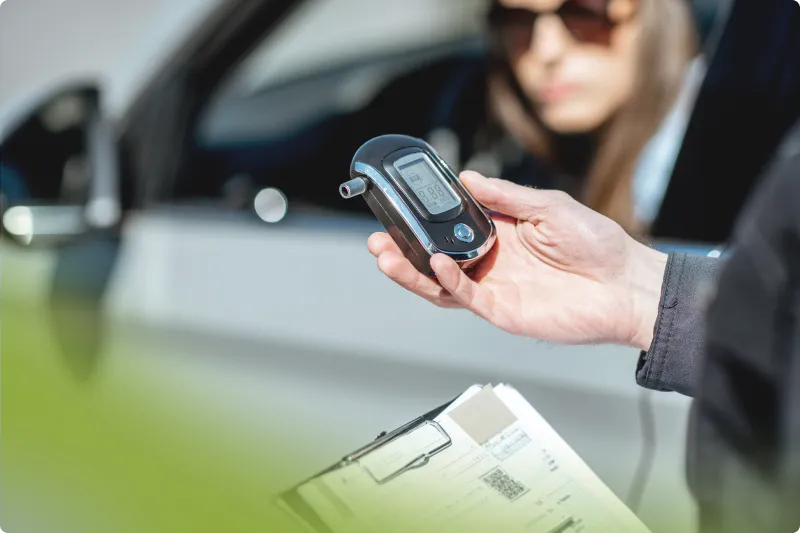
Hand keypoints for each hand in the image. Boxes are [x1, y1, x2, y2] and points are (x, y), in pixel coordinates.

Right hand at [367, 171, 667, 349]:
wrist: (625, 285)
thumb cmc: (597, 244)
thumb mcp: (549, 206)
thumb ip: (506, 196)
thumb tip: (466, 177)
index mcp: (499, 233)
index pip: (450, 227)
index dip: (423, 220)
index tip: (399, 206)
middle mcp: (490, 261)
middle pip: (434, 258)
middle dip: (403, 250)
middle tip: (378, 238)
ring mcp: (494, 287)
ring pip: (440, 283)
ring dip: (412, 270)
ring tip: (387, 255)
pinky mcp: (502, 310)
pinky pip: (466, 297)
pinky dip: (447, 282)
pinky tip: (436, 264)